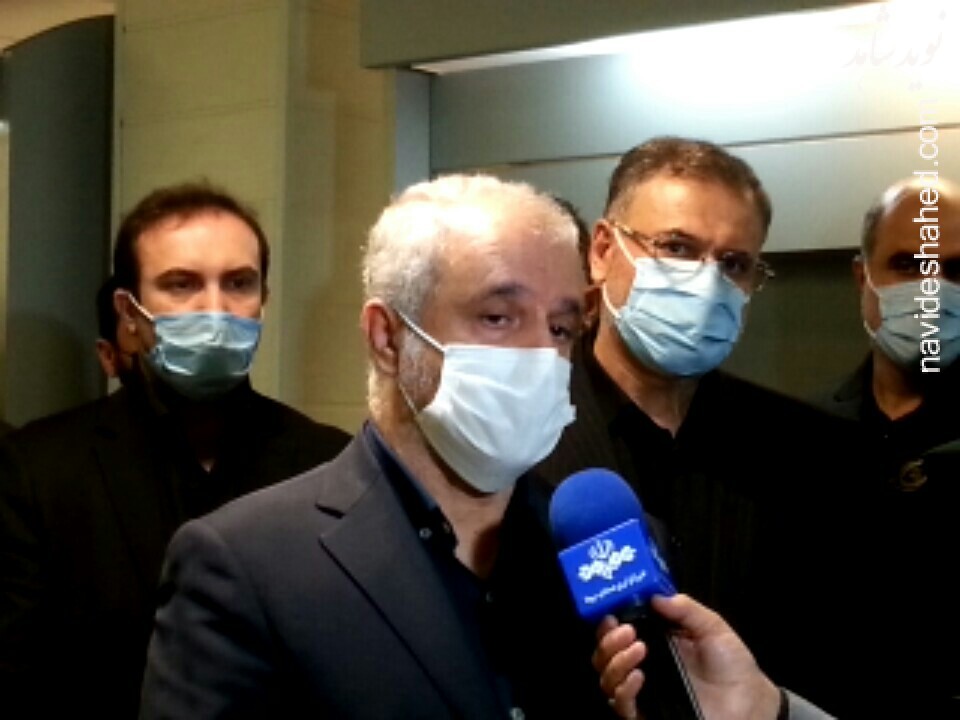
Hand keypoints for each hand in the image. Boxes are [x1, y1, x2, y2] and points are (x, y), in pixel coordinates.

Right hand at [593, 594, 781, 719]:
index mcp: (654, 640)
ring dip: (615, 661)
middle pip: (605, 653)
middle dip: (608, 640)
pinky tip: (639, 677)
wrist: (751, 703)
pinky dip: (624, 690)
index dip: (608, 621)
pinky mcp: (647, 714)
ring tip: (638, 650)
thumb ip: (686, 610)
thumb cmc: (733, 666)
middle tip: (626, 631)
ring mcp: (643, 691)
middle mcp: (643, 664)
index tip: (612, 612)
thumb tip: (656, 596)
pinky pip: (621, 705)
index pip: (618, 630)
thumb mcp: (713, 628)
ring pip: (607, 678)